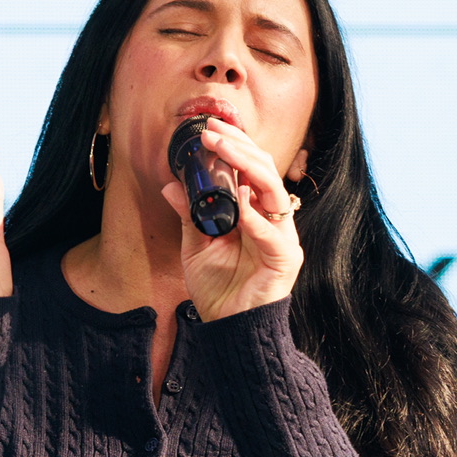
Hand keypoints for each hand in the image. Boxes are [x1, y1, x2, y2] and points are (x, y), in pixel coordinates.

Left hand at [163, 118, 301, 320]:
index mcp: (256, 212)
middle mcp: (273, 219)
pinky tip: (239, 201)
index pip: (252, 168)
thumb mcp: (196, 245)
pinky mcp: (285, 258)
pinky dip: (255, 216)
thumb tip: (170, 185)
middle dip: (239, 146)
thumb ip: (189, 215)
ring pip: (273, 189)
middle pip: (265, 170)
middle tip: (211, 131)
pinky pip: (273, 232)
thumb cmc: (219, 289)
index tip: (208, 129)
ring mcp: (282, 237)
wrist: (230, 328)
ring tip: (221, 149)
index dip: (234, 145)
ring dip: (246, 166)